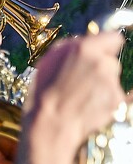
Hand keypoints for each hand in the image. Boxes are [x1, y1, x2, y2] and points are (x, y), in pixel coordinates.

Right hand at [26, 28, 127, 148]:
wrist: (51, 125)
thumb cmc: (44, 93)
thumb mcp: (49, 59)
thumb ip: (72, 47)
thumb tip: (85, 42)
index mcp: (86, 49)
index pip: (114, 38)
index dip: (106, 45)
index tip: (100, 51)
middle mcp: (104, 64)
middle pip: (111, 60)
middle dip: (100, 67)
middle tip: (81, 79)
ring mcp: (113, 84)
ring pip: (112, 79)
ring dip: (101, 84)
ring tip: (81, 95)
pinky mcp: (118, 101)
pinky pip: (113, 95)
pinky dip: (103, 99)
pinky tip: (87, 105)